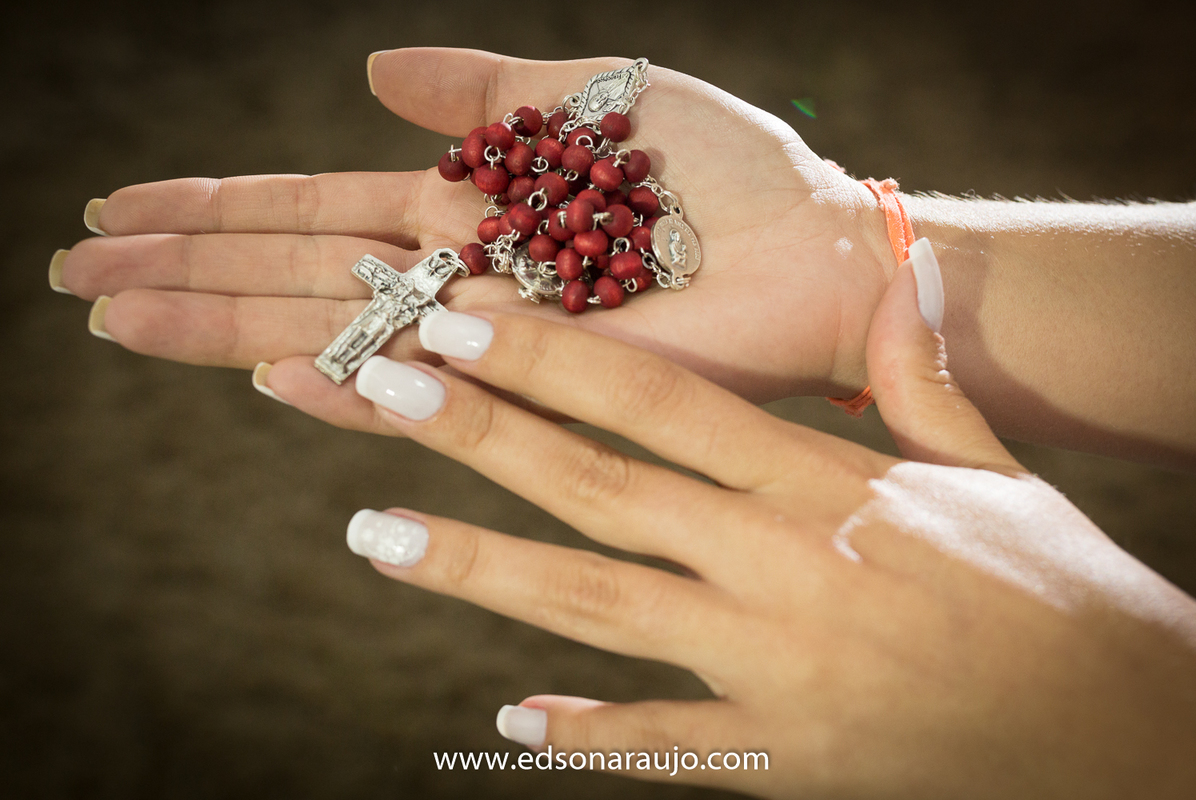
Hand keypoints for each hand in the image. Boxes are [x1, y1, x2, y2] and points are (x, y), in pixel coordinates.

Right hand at [56, 47, 892, 435]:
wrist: (822, 249)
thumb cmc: (730, 174)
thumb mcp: (595, 98)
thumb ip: (484, 93)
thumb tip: (368, 69)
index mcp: (469, 207)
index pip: (316, 209)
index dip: (219, 207)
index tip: (125, 204)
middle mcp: (463, 278)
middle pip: (300, 273)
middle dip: (188, 269)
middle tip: (76, 268)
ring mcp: (498, 338)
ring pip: (342, 330)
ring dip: (230, 326)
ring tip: (122, 315)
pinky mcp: (550, 386)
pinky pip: (435, 392)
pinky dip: (354, 386)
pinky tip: (271, 377)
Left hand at [341, 244, 1195, 796]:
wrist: (1120, 723)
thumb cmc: (1053, 583)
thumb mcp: (989, 468)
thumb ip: (920, 377)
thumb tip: (899, 273)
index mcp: (826, 483)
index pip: (662, 401)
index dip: (554, 357)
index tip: (463, 319)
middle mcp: (784, 566)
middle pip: (604, 487)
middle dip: (484, 432)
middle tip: (382, 387)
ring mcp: (776, 669)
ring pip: (601, 608)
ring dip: (480, 568)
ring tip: (378, 534)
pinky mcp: (787, 760)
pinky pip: (665, 746)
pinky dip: (585, 734)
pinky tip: (507, 717)